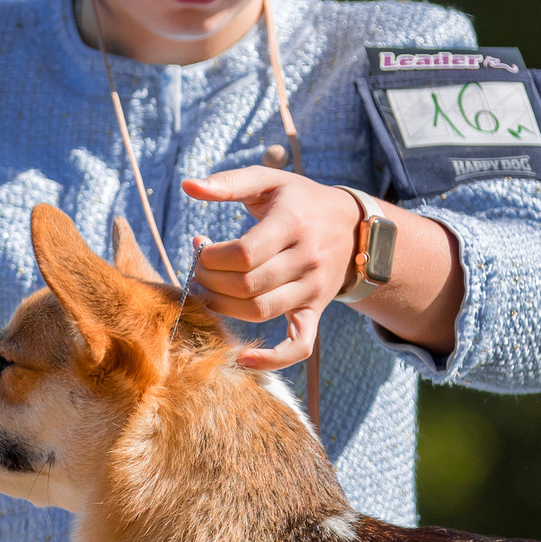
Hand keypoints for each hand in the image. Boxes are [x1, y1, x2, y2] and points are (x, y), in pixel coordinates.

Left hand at [180, 167, 362, 369]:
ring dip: (223, 308)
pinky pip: (299, 346)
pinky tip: (243, 359)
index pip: (245, 253)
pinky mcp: (315, 311)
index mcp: (293, 224)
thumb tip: (188, 185)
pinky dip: (272, 360)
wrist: (353, 227)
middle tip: (197, 272)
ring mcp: (312, 290)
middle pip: (247, 285)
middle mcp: (306, 260)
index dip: (212, 258)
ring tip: (207, 292)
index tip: (201, 250)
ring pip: (260, 312)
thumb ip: (228, 182)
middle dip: (210, 282)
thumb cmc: (301, 201)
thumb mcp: (270, 181)